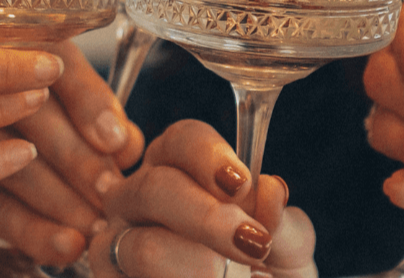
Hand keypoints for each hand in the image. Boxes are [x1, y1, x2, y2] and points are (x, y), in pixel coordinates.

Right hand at [0, 40, 144, 264]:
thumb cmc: (19, 122)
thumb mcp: (62, 103)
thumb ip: (95, 113)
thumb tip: (127, 144)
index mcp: (20, 45)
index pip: (57, 65)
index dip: (91, 104)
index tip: (116, 141)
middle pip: (37, 118)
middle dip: (82, 163)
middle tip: (113, 194)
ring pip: (17, 165)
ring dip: (63, 202)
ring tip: (96, 226)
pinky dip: (34, 231)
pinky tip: (64, 244)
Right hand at [86, 120, 316, 277]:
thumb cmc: (266, 275)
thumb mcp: (287, 250)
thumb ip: (283, 223)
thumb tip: (270, 189)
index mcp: (181, 169)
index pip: (182, 139)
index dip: (209, 156)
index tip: (241, 183)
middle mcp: (139, 199)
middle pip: (155, 187)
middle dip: (207, 219)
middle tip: (253, 244)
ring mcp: (116, 244)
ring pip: (145, 247)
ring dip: (200, 269)